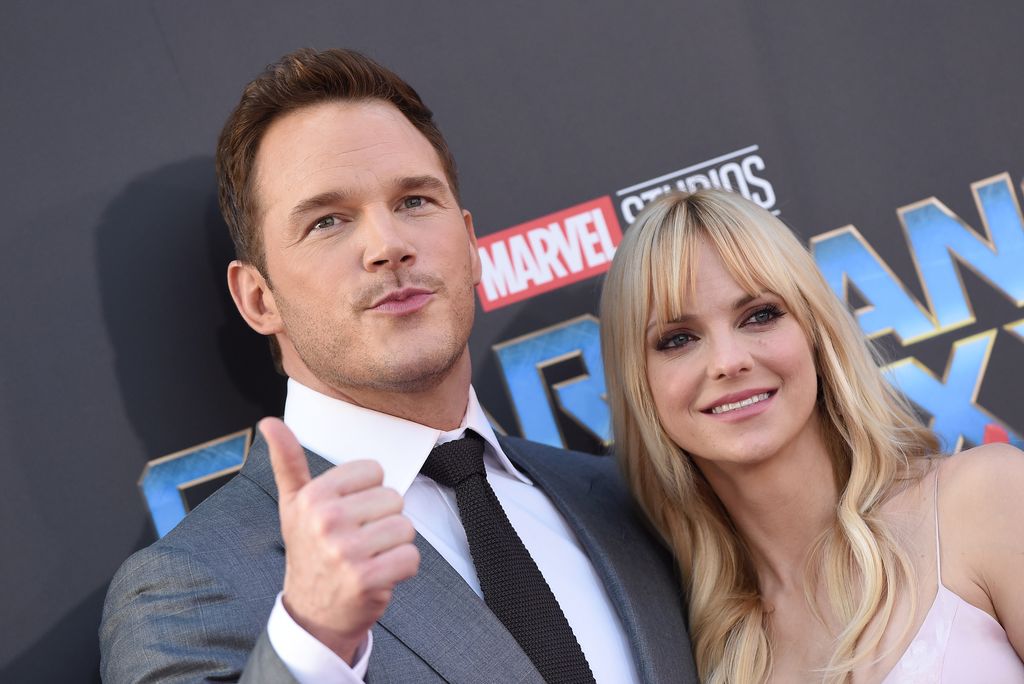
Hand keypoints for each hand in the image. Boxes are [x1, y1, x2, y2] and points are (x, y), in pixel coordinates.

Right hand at [260, 417, 419, 662]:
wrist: (312, 613)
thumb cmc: (309, 551)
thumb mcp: (293, 505)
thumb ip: (287, 461)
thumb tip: (269, 422)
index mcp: (312, 497)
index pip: (374, 471)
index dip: (367, 494)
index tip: (347, 515)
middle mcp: (326, 521)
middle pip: (393, 498)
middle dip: (382, 520)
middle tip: (357, 541)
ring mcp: (346, 551)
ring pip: (406, 527)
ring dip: (393, 545)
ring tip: (368, 557)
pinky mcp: (367, 579)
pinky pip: (411, 557)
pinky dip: (402, 568)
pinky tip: (378, 575)